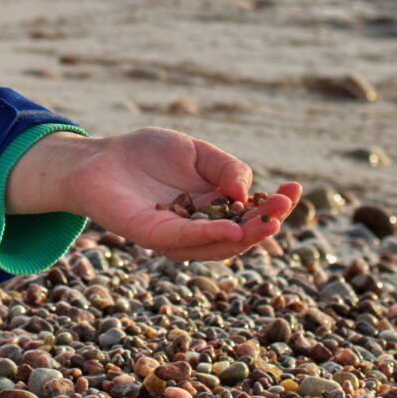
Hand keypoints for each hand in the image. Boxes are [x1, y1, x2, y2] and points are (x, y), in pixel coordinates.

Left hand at [7, 129, 298, 262]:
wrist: (100, 157)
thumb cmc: (148, 154)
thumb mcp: (197, 152)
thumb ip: (225, 169)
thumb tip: (248, 193)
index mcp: (214, 210)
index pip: (251, 215)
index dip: (276, 206)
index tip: (296, 189)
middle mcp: (199, 229)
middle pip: (241, 236)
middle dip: (267, 223)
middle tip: (287, 206)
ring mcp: (177, 237)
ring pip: (218, 246)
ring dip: (247, 235)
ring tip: (270, 221)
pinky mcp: (152, 235)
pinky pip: (185, 240)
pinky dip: (210, 236)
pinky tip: (232, 229)